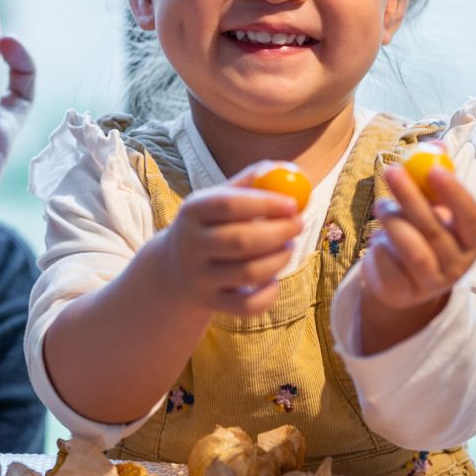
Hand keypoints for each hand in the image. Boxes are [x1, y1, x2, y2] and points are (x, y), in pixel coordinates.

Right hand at [163, 171, 303, 315]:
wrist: (176, 268)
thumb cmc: (212, 224)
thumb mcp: (220, 198)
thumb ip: (253, 181)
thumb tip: (288, 169)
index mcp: (192, 211)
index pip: (228, 204)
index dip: (264, 204)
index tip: (293, 204)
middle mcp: (191, 245)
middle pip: (240, 241)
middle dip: (278, 233)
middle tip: (299, 225)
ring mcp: (199, 277)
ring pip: (249, 273)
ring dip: (279, 259)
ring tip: (288, 247)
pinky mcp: (211, 303)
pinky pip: (248, 306)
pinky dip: (269, 292)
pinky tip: (272, 279)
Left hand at [358, 162, 475, 314]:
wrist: (400, 284)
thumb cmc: (420, 236)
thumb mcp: (431, 210)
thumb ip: (434, 181)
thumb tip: (436, 144)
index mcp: (471, 242)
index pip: (471, 218)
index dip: (455, 193)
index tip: (434, 169)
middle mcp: (456, 266)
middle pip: (434, 230)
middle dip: (410, 197)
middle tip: (391, 170)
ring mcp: (429, 283)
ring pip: (410, 248)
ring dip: (391, 220)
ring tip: (381, 208)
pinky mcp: (401, 293)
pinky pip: (386, 262)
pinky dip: (376, 244)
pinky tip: (378, 241)